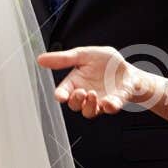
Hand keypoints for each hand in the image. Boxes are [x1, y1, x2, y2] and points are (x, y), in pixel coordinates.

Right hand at [35, 45, 166, 117]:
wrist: (127, 67)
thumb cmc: (104, 62)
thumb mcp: (84, 55)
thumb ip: (64, 59)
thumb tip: (40, 59)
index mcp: (75, 82)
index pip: (63, 92)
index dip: (60, 95)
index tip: (60, 96)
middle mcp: (85, 94)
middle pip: (74, 105)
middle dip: (75, 101)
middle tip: (81, 91)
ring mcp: (100, 101)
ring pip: (89, 112)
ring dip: (89, 106)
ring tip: (93, 94)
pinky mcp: (115, 102)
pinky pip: (110, 109)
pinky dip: (109, 107)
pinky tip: (109, 102)